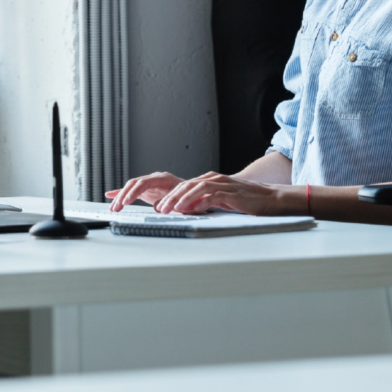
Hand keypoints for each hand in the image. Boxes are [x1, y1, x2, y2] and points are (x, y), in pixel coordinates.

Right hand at [105, 172, 187, 211]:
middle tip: (116, 207)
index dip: (134, 192)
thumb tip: (159, 207)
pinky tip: (110, 195)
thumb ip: (171, 202)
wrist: (195, 193)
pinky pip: (132, 191)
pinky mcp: (147, 190)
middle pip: (134, 183)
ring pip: (131, 187)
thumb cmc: (191, 196)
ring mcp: (150, 184)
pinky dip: (121, 193)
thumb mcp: (183, 199)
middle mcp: (155, 179)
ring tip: (114, 208)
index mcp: (163, 178)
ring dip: (121, 197)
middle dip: (124, 195)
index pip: (144, 182)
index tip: (126, 201)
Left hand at [107, 171, 299, 215]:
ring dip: (174, 199)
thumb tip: (179, 212)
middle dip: (155, 194)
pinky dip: (194, 201)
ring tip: (161, 210)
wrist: (270, 201)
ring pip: (189, 188)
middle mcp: (206, 179)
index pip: (169, 185)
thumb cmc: (245, 204)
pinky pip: (207, 194)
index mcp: (200, 183)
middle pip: (175, 184)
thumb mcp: (214, 206)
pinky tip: (185, 208)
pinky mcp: (228, 191)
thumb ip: (197, 206)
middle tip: (140, 206)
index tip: (120, 198)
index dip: (146, 191)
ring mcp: (217, 183)